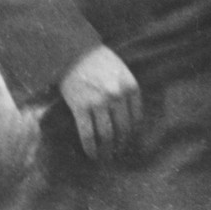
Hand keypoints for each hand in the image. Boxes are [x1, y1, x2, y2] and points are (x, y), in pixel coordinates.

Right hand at [59, 45, 140, 161]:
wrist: (73, 51)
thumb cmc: (98, 61)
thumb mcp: (121, 72)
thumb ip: (127, 92)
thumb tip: (130, 120)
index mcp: (131, 86)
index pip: (136, 119)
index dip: (132, 134)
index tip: (128, 142)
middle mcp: (117, 96)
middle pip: (122, 129)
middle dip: (120, 145)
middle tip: (116, 154)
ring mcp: (99, 102)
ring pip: (106, 135)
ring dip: (106, 150)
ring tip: (104, 158)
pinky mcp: (80, 108)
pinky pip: (88, 134)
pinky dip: (90, 148)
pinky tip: (91, 155)